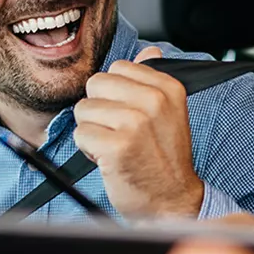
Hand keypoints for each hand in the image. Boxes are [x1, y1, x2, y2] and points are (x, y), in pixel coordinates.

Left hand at [73, 46, 203, 218]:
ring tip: (115, 147)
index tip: (130, 116)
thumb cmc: (165, 160)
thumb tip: (148, 51)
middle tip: (119, 133)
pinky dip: (89, 150)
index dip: (114, 94)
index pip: (117, 68)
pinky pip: (81, 134)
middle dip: (99, 110)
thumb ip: (153, 80)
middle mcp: (154, 101)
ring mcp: (136, 123)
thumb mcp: (169, 113)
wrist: (172, 201)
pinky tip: (109, 159)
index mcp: (167, 88)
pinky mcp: (118, 146)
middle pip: (96, 84)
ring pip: (84, 109)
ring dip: (93, 131)